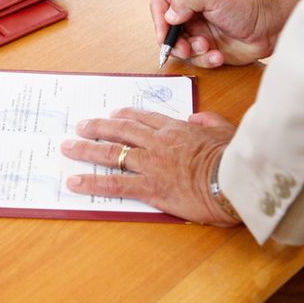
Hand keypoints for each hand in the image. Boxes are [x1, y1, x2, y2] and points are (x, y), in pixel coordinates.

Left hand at [60, 108, 240, 225]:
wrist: (235, 180)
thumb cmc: (234, 157)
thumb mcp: (225, 130)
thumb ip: (208, 120)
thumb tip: (197, 117)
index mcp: (176, 129)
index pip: (144, 118)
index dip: (126, 115)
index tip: (114, 115)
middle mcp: (158, 143)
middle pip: (121, 131)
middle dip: (98, 127)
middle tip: (81, 126)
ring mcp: (151, 164)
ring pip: (112, 153)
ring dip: (87, 150)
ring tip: (68, 147)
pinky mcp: (149, 187)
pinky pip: (115, 184)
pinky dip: (92, 182)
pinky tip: (75, 181)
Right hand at [151, 0, 303, 66]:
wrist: (270, 26)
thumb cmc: (247, 5)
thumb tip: (169, 16)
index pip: (161, 5)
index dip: (159, 19)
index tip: (164, 32)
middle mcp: (191, 15)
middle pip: (167, 32)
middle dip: (175, 43)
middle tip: (186, 48)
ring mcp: (199, 33)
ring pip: (180, 49)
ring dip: (193, 52)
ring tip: (208, 47)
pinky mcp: (208, 50)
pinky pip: (196, 61)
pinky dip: (206, 60)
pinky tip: (218, 55)